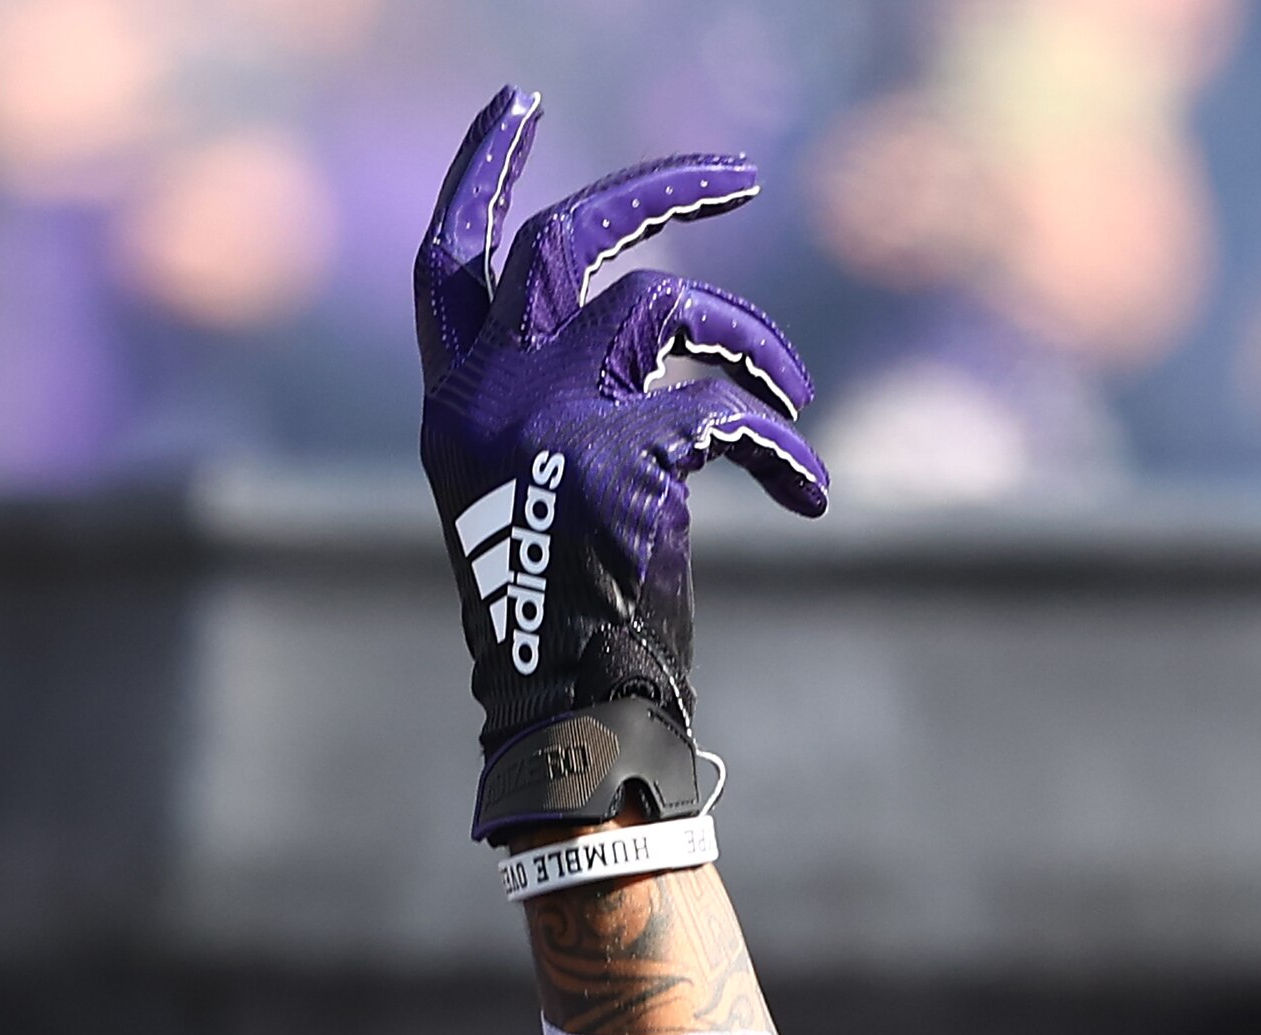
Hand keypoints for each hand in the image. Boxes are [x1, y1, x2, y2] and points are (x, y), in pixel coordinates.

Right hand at [414, 87, 826, 847]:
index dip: (482, 172)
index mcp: (455, 397)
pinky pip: (728, 408)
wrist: (578, 704)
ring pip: (667, 307)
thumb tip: (655, 327)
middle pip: (565, 238)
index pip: (448, 254)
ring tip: (796, 399)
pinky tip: (812, 494)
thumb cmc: (582, 606)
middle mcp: (485, 392)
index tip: (521, 104)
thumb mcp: (545, 484)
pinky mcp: (619, 456)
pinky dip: (785, 446)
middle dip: (659, 193)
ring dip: (755, 343)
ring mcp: (547, 417)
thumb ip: (568, 394)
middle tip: (741, 177)